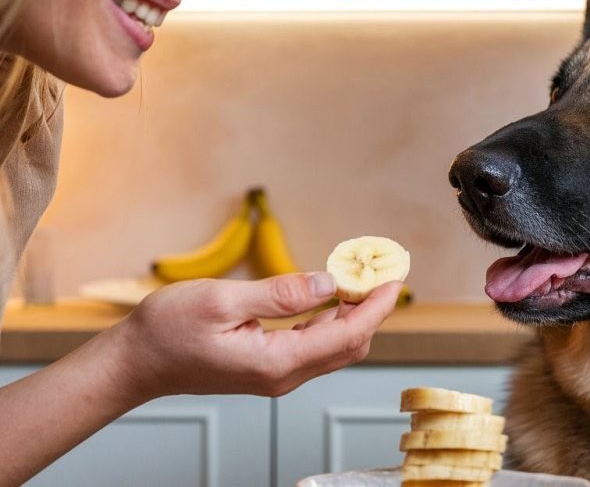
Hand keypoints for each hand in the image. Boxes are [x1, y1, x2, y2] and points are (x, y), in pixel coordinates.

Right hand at [103, 273, 400, 400]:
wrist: (136, 362)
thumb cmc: (167, 331)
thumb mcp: (222, 301)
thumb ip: (279, 295)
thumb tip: (327, 284)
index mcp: (276, 362)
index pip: (347, 334)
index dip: (376, 306)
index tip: (395, 280)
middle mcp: (283, 376)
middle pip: (349, 344)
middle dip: (373, 310)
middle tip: (385, 273)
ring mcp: (277, 375)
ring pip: (335, 347)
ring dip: (355, 315)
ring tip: (364, 280)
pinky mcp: (268, 368)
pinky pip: (315, 346)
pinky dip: (332, 321)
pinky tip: (332, 298)